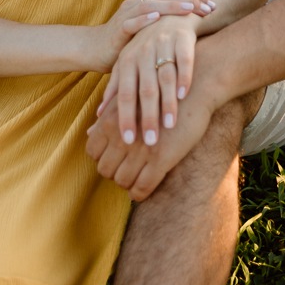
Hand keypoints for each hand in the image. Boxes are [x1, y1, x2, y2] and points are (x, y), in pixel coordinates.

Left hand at [86, 80, 215, 201]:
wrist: (195, 91)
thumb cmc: (160, 93)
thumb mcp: (131, 98)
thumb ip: (107, 116)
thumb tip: (89, 132)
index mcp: (112, 119)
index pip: (92, 150)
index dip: (101, 157)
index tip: (113, 158)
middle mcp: (122, 135)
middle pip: (104, 169)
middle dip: (113, 173)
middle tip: (125, 170)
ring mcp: (142, 149)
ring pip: (122, 181)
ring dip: (127, 184)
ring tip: (135, 178)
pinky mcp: (161, 159)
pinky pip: (143, 187)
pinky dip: (140, 193)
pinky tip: (144, 189)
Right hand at [93, 0, 212, 72]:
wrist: (97, 49)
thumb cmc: (130, 37)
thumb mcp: (152, 22)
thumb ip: (168, 9)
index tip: (214, 5)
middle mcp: (137, 0)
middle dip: (189, 0)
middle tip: (208, 9)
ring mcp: (126, 13)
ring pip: (151, 4)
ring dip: (171, 6)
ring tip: (189, 8)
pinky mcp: (118, 29)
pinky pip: (131, 22)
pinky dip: (144, 19)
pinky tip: (157, 18)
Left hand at [98, 15, 198, 146]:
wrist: (173, 14)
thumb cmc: (148, 46)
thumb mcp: (127, 62)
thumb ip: (115, 88)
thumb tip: (98, 118)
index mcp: (128, 60)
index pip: (124, 94)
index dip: (125, 117)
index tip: (127, 141)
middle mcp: (144, 52)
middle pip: (145, 89)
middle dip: (147, 117)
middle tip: (150, 142)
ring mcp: (163, 44)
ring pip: (164, 78)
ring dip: (167, 103)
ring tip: (170, 126)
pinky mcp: (183, 39)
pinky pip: (184, 61)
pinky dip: (184, 78)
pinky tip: (184, 95)